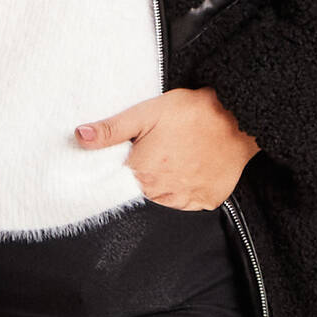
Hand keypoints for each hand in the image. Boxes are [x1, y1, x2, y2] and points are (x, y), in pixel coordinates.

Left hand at [75, 86, 261, 210]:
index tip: (132, 160)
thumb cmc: (191, 112)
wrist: (237, 116)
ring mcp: (187, 200)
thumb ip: (111, 129)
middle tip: (158, 154)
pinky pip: (189, 204)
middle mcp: (162, 193)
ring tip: (175, 159)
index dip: (121, 172)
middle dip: (144, 177)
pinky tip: (191, 169)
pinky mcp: (207, 201)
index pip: (117, 184)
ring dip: (164, 186)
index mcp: (142, 172)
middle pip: (141, 193)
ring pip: (163, 201)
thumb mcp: (146, 113)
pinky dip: (186, 190)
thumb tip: (79, 136)